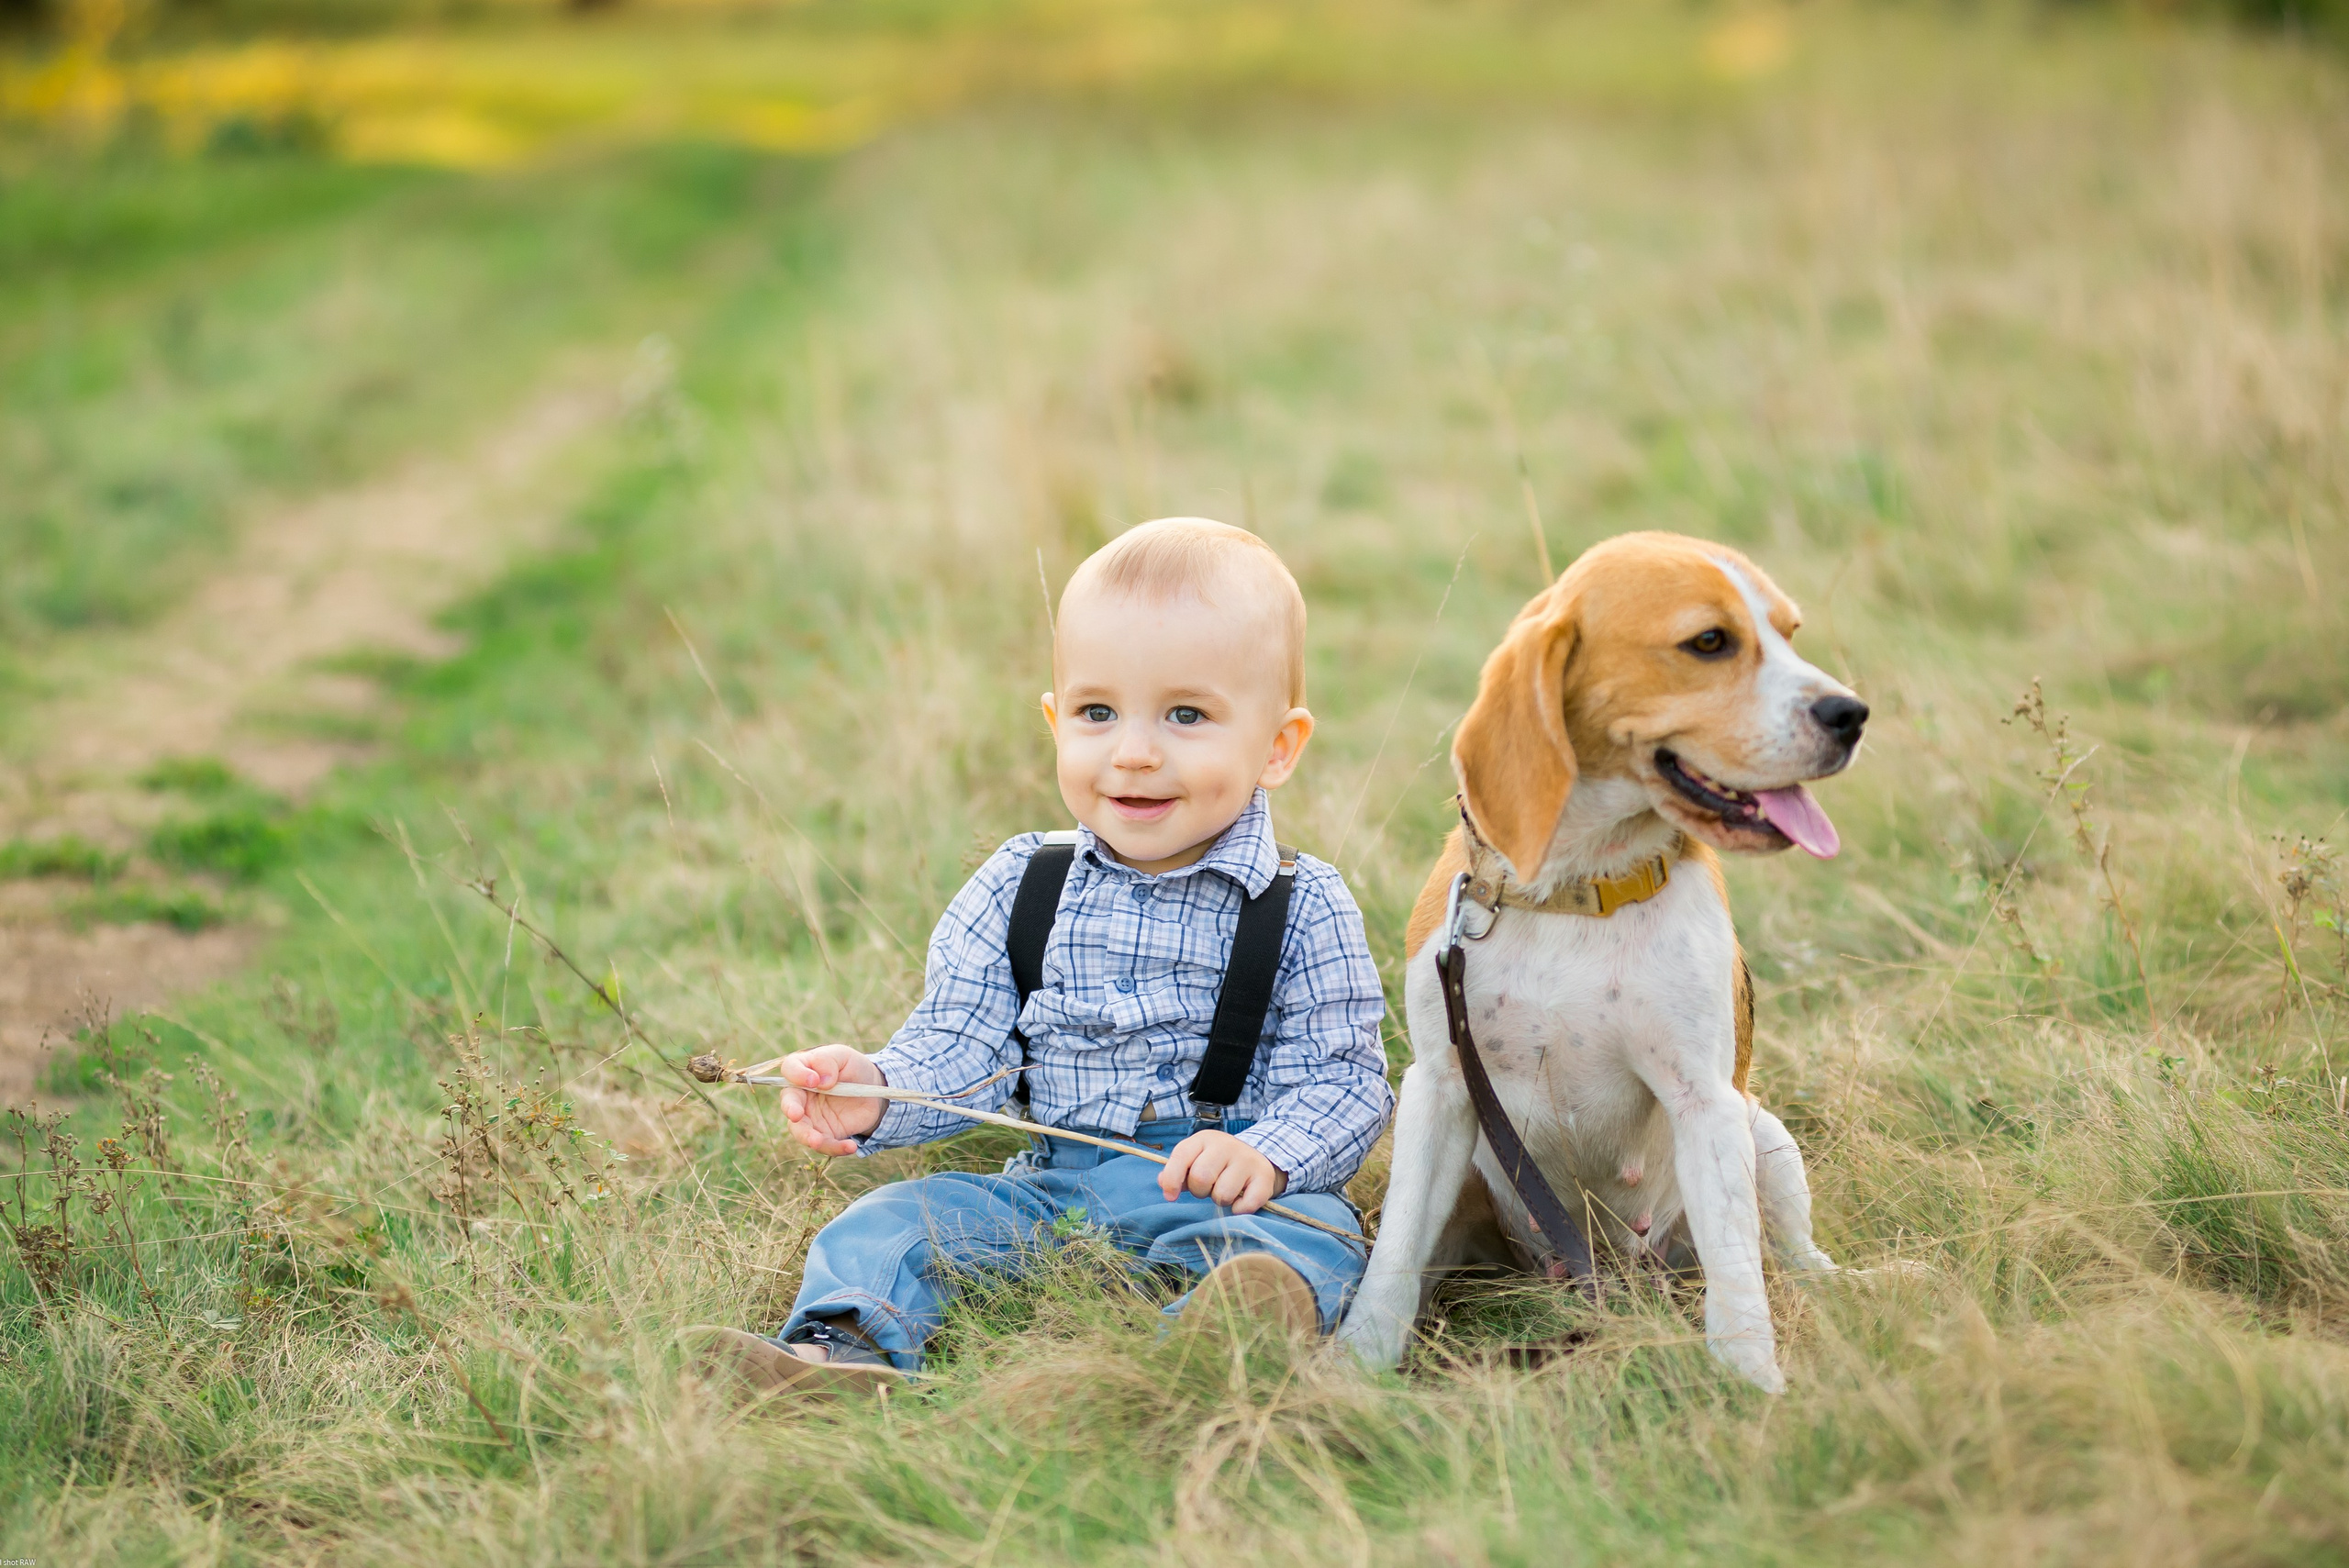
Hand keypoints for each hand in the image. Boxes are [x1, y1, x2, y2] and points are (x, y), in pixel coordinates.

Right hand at [777, 1045, 885, 1155]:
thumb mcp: (843, 1056)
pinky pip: (825, 1145)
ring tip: (819, 1141)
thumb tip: (822, 1081)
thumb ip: (828, 1061)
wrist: (874, 1092)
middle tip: (796, 1114)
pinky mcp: (824, 1134)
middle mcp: (801, 1096)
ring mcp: (810, 1117)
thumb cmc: (854, 1069)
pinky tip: (850, 1146)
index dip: (797, 1075)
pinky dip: (835, 1148)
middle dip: (790, 1109)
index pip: (789, 1069)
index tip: (814, 1081)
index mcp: (803, 1071)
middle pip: (789, 1103)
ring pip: (800, 1130)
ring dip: (808, 1137)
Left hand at [1158, 1130, 1286, 1213]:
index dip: (1172, 1179)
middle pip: (1201, 1177)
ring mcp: (1247, 1159)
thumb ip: (1177, 1171)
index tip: (1171, 1196)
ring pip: (1223, 1194)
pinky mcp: (1264, 1176)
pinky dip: (1239, 1209)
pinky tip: (1240, 1200)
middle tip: (1208, 1189)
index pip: (1181, 1155)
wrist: (1257, 1158)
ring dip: (1221, 1200)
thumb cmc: (1218, 1164)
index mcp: (1204, 1139)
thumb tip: (1163, 1182)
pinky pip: (1246, 1204)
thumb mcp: (1196, 1160)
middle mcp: (1226, 1145)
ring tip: (1225, 1191)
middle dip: (1200, 1191)